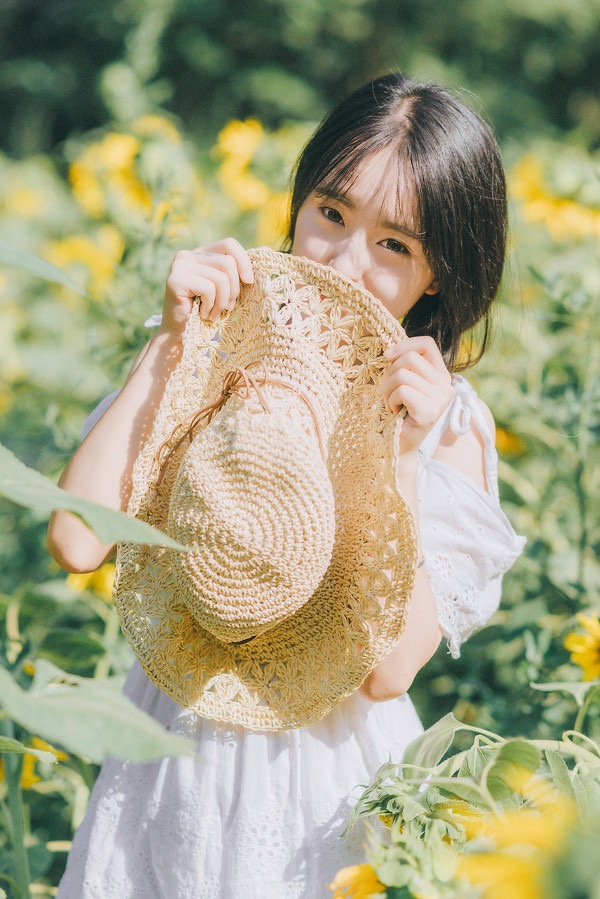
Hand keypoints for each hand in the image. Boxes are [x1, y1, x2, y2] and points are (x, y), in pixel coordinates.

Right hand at [160, 238, 253, 335]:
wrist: (181, 333)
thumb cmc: (206, 311)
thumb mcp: (225, 288)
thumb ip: (235, 273)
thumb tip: (263, 256)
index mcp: (200, 253)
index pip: (229, 245)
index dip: (243, 262)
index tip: (249, 282)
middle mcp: (188, 255)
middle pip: (227, 263)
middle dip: (234, 290)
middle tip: (228, 307)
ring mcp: (180, 265)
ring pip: (220, 278)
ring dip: (222, 302)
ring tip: (214, 313)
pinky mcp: (176, 279)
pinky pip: (208, 289)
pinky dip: (210, 306)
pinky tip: (202, 314)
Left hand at [381, 336, 453, 454]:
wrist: (397, 446)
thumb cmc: (396, 413)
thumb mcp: (403, 383)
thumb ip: (404, 365)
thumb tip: (390, 349)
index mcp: (442, 376)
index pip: (427, 344)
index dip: (404, 345)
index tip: (387, 356)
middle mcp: (447, 386)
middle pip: (409, 359)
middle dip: (389, 374)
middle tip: (389, 394)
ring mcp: (441, 400)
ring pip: (402, 375)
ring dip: (388, 390)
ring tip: (392, 405)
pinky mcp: (430, 411)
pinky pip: (402, 391)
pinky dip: (391, 401)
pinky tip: (395, 413)